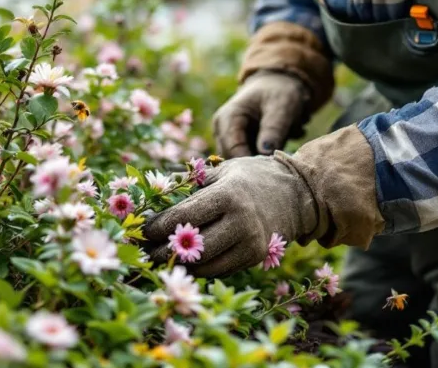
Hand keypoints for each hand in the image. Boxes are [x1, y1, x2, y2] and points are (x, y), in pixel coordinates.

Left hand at [142, 155, 325, 276]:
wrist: (297, 193)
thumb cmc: (251, 176)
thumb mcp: (222, 170)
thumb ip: (191, 183)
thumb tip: (154, 193)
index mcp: (228, 195)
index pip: (185, 217)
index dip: (158, 227)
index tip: (140, 231)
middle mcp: (240, 221)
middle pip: (193, 247)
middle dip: (163, 252)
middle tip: (143, 253)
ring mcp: (250, 243)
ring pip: (207, 265)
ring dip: (180, 265)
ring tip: (159, 260)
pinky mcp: (255, 257)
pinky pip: (221, 269)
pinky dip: (201, 268)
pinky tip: (184, 263)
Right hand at [212, 70, 313, 157]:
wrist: (278, 84)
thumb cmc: (279, 91)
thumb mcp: (282, 106)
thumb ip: (274, 129)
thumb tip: (265, 152)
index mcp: (228, 118)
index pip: (232, 150)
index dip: (250, 163)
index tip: (272, 169)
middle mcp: (222, 130)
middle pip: (233, 159)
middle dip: (256, 164)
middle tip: (279, 162)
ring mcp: (227, 138)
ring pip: (240, 162)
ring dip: (260, 161)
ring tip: (281, 149)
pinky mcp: (237, 144)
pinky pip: (247, 159)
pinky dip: (262, 157)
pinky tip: (277, 148)